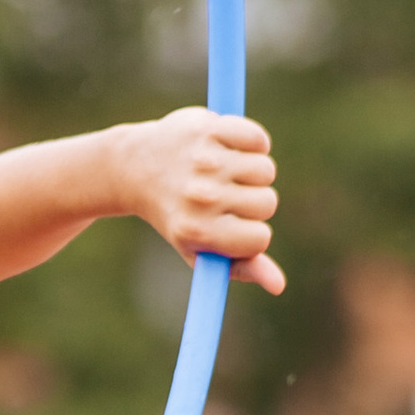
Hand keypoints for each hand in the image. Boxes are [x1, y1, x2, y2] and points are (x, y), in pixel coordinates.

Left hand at [121, 106, 282, 293]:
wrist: (136, 167)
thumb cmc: (178, 214)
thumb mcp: (201, 248)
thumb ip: (241, 267)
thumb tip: (278, 285)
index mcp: (197, 231)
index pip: (260, 238)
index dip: (252, 232)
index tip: (231, 224)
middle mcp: (200, 196)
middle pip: (268, 203)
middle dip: (252, 201)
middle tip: (223, 196)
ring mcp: (204, 161)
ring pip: (266, 170)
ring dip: (252, 172)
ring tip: (223, 172)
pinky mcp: (207, 128)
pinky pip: (257, 138)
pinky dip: (250, 142)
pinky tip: (227, 148)